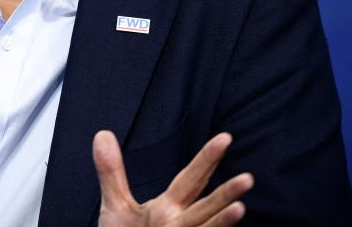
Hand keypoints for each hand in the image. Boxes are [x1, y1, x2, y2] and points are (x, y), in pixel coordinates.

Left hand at [94, 130, 253, 226]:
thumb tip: (102, 134)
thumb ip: (112, 172)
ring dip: (222, 222)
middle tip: (248, 178)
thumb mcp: (115, 205)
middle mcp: (180, 225)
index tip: (225, 137)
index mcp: (169, 208)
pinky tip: (227, 223)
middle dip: (225, 194)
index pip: (190, 180)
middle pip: (205, 206)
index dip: (206, 160)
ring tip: (241, 208)